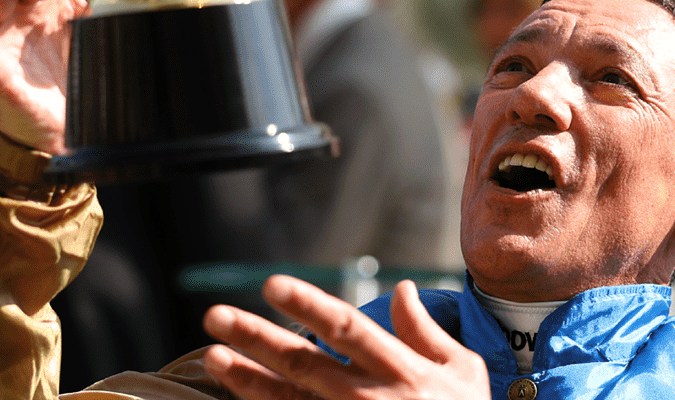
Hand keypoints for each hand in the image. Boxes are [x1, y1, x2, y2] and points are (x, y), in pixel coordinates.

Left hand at [203, 275, 489, 399]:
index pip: (346, 328)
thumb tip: (402, 288)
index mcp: (401, 370)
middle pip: (302, 362)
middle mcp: (369, 398)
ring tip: (211, 356)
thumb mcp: (462, 371)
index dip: (307, 305)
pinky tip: (238, 394)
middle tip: (215, 315)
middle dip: (256, 337)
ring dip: (246, 378)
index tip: (271, 285)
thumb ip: (425, 331)